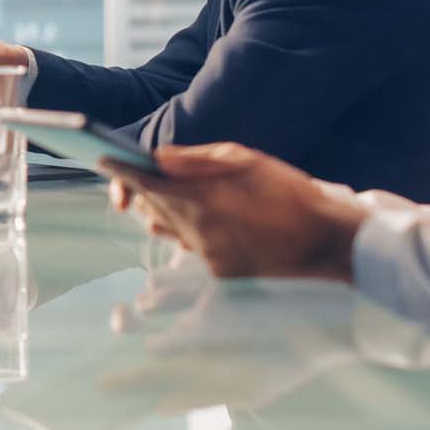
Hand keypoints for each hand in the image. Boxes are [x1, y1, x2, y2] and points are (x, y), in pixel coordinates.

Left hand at [102, 143, 367, 281]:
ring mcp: (207, 254)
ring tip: (167, 193)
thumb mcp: (246, 160)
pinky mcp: (219, 272)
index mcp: (202, 197)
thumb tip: (157, 157)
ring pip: (168, 229)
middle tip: (133, 172)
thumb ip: (196, 159)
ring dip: (161, 210)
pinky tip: (199, 219)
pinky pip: (190, 247)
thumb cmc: (290, 193)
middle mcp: (198, 229)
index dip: (121, 170)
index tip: (103, 159)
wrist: (326, 241)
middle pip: (153, 206)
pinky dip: (188, 230)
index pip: (146, 182)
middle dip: (141, 188)